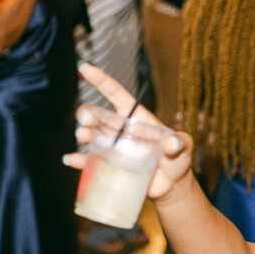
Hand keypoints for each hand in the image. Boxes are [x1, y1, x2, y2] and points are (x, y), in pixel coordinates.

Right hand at [63, 64, 193, 199]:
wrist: (172, 185)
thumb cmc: (177, 159)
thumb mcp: (184, 147)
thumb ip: (180, 143)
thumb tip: (173, 143)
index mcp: (136, 118)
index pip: (116, 95)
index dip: (101, 81)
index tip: (85, 68)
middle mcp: (120, 130)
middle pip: (96, 114)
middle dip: (86, 113)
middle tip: (86, 120)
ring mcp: (112, 147)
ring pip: (90, 135)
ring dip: (83, 133)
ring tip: (83, 137)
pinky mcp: (108, 165)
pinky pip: (88, 161)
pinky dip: (78, 160)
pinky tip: (70, 159)